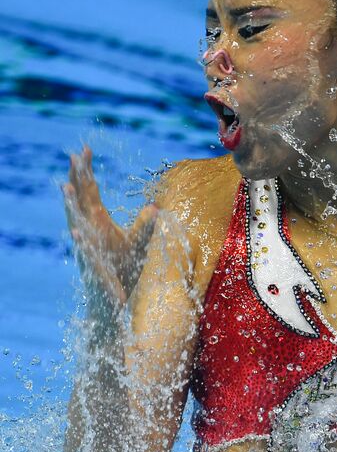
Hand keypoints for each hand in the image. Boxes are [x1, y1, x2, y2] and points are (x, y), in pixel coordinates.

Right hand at [62, 146, 157, 322]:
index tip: (85, 149)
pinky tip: (76, 233)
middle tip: (74, 155)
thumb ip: (144, 225)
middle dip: (77, 178)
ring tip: (67, 187)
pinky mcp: (92, 268)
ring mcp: (87, 249)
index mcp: (97, 224)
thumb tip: (154, 207)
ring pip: (77, 224)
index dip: (86, 172)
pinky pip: (85, 253)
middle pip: (80, 201)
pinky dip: (80, 243)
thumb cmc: (123, 271)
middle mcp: (88, 233)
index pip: (89, 192)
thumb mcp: (137, 245)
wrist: (113, 303)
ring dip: (71, 206)